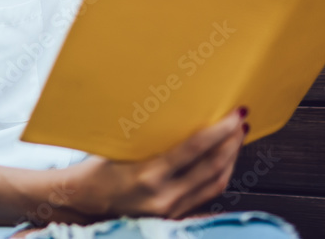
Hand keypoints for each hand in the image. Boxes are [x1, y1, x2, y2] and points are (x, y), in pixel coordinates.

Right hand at [65, 107, 247, 220]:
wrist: (83, 203)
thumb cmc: (97, 170)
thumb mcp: (120, 146)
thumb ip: (151, 135)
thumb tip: (181, 108)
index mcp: (148, 175)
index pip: (196, 149)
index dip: (220, 130)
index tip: (235, 114)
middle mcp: (163, 196)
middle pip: (213, 167)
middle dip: (233, 142)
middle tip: (241, 120)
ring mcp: (170, 210)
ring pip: (216, 183)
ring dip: (232, 158)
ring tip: (237, 137)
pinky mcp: (174, 216)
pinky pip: (207, 194)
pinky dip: (220, 174)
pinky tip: (224, 160)